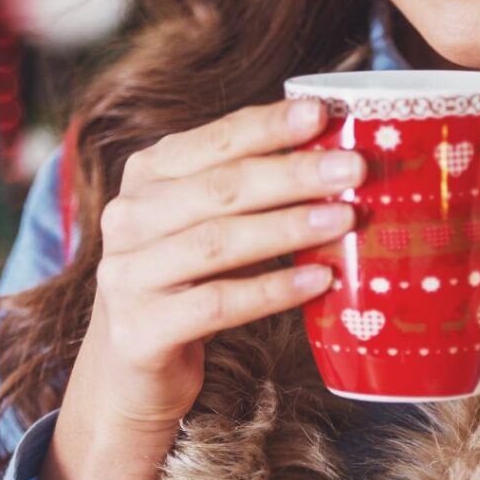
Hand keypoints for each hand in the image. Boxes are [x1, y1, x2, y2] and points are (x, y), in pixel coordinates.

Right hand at [79, 97, 365, 432]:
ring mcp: (128, 275)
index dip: (269, 126)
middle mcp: (130, 217)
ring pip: (218, 242)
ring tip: (344, 219)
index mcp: (149, 173)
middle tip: (352, 169)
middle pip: (221, 188)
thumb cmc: (189, 275)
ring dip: (289, 228)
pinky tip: (318, 279)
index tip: (322, 113)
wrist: (132, 365)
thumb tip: (338, 155)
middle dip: (293, 174)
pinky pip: (217, 304)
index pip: (216, 140)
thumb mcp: (210, 219)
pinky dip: (273, 290)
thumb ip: (255, 185)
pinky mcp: (139, 331)